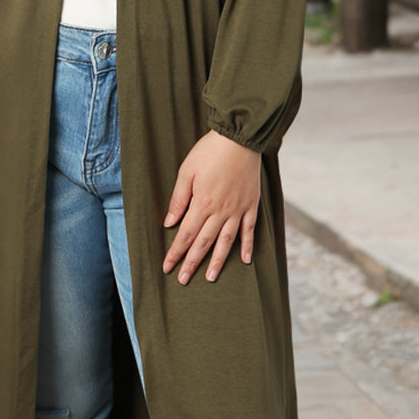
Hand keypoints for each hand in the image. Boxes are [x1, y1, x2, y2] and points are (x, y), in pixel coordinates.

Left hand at [161, 131, 260, 284]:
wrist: (239, 138)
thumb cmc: (209, 152)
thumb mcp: (186, 171)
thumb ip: (178, 199)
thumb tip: (169, 223)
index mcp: (202, 203)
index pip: (185, 235)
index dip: (175, 252)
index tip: (167, 267)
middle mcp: (220, 211)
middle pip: (204, 243)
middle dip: (192, 263)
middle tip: (183, 280)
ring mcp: (238, 209)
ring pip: (226, 242)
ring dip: (218, 261)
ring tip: (211, 278)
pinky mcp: (251, 204)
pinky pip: (250, 230)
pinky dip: (248, 246)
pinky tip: (244, 260)